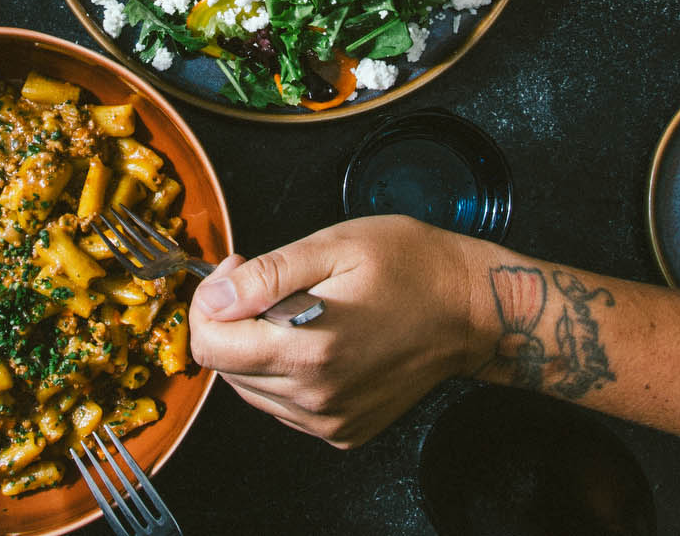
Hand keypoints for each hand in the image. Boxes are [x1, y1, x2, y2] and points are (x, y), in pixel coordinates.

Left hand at [189, 215, 485, 446]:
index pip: (209, 345)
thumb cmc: (410, 267)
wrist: (470, 311)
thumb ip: (267, 276)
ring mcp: (330, 421)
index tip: (239, 270)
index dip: (210, 301)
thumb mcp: (335, 247)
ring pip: (251, 388)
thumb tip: (214, 298)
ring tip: (298, 307)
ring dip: (257, 346)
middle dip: (232, 319)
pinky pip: (284, 405)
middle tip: (271, 279)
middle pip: (226, 367)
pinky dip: (285, 372)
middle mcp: (316, 397)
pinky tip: (316, 338)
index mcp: (308, 350)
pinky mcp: (343, 431)